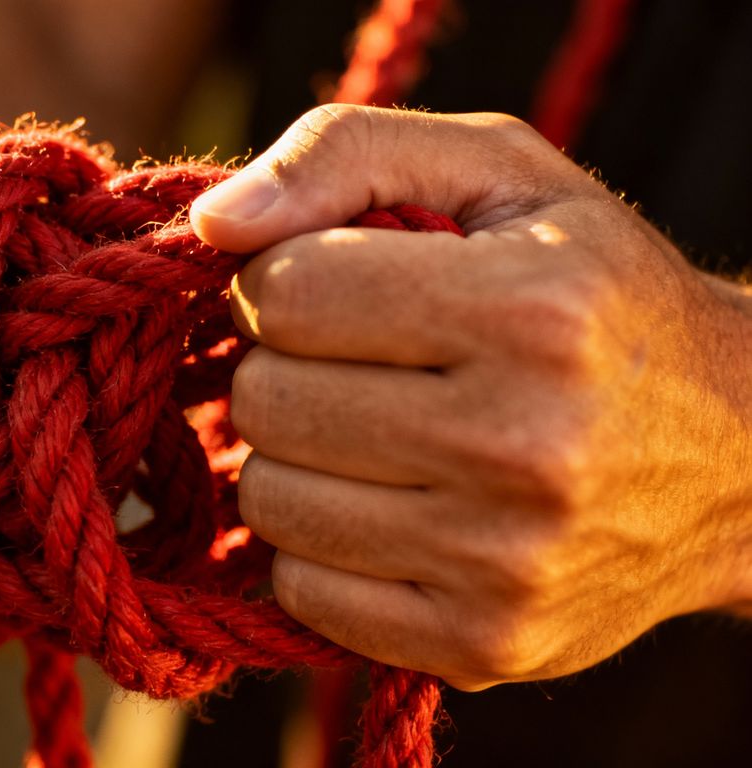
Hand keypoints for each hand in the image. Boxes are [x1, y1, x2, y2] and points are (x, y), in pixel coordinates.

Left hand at [190, 105, 751, 689]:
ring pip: (268, 501)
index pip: (286, 294)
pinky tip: (383, 506)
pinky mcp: (484, 643)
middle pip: (264, 402)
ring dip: (293, 459)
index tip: (332, 285)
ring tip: (369, 432)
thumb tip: (213, 223)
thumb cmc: (592, 291)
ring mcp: (504, 563)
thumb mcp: (498, 174)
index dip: (283, 281)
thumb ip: (345, 155)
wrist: (736, 457)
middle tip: (352, 363)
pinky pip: (302, 593)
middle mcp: (524, 445)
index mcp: (529, 311)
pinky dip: (318, 544)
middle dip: (282, 369)